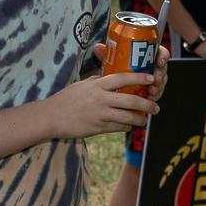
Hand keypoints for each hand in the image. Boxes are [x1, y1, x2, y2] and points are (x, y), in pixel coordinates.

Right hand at [45, 71, 159, 138]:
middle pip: (130, 100)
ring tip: (145, 120)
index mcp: (97, 85)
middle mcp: (101, 99)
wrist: (51, 118)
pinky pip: (118, 128)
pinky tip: (129, 126)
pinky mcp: (97, 128)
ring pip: (127, 117)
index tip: (151, 78)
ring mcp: (100, 115)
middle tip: (155, 106)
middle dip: (146, 104)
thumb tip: (112, 78)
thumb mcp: (82, 85)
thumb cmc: (65, 99)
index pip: (122, 78)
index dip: (139, 77)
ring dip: (139, 119)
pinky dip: (126, 126)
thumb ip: (98, 81)